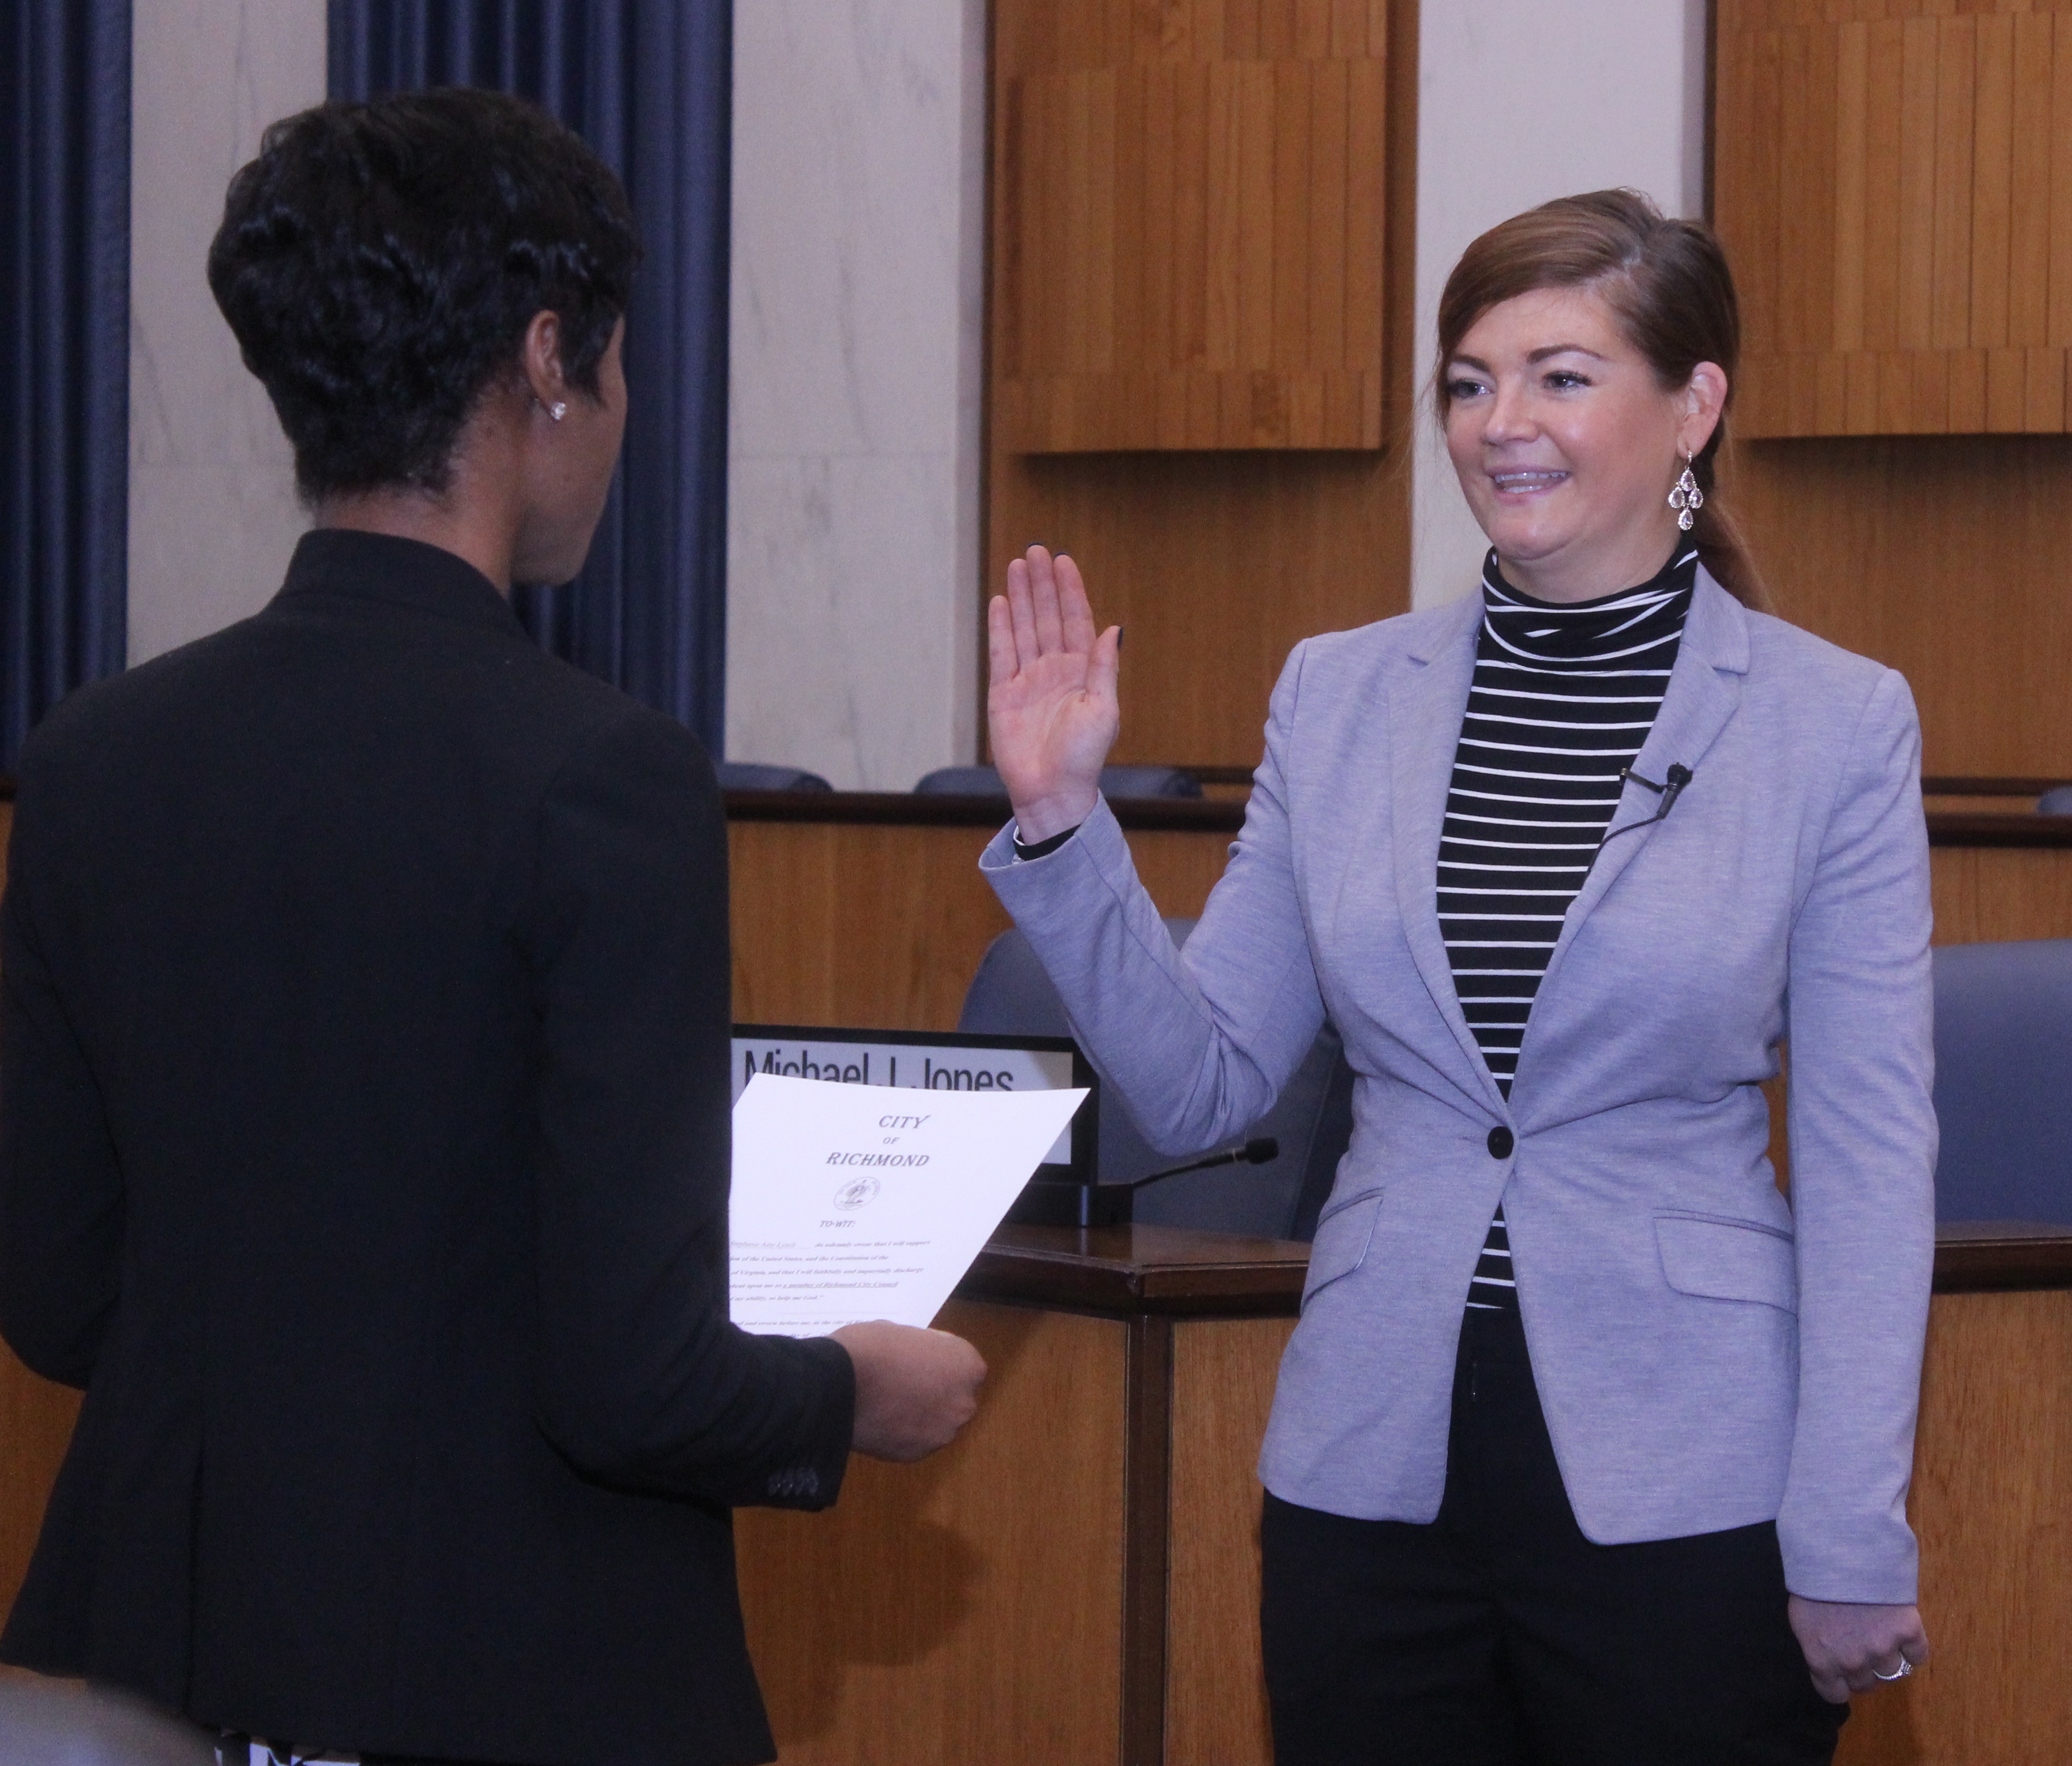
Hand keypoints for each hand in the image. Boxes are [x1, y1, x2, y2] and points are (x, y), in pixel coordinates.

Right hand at [829, 1321, 986, 1461]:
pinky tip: (880, 1421)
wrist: (839, 1385)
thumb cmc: (874, 1347)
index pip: (962, 1364)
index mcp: (967, 1365)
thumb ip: (924, 1351)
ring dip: (920, 1416)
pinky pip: (915, 1440)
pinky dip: (902, 1434)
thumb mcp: (906, 1333)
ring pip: (936, 1422)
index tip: (917, 1361)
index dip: (939, 1362)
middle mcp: (964, 1402)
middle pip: (954, 1397)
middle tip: (904, 1384)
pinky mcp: (918, 1454)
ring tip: (888, 1404)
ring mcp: (943, 1433)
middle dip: (934, 1392)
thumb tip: (920, 1360)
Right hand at [987, 546, 1121, 841]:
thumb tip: (1113, 627)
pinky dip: (1000, 628)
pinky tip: (1000, 602)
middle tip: (1036, 550)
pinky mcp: (1003, 694)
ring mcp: (1027, 680)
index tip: (1063, 561)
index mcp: (1082, 672)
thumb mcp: (1103, 710)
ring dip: (1020, 597)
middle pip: (1046, 617)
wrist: (1052, 792)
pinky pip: (1000, 654)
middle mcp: (1054, 670)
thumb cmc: (1083, 757)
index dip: (1069, 591)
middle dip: (1042, 584)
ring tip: (1017, 564)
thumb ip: (1103, 667)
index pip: (1075, 621)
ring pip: (1023, 629)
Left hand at [1788, 1596, 1928, 1701]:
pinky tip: (1902, 1630)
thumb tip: (1828, 1661)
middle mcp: (1854, 1663)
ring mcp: (1883, 1649)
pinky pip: (1918, 1655)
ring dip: (1888, 1657)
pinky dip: (1913, 1646)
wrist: (1841, 1552)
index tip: (1841, 1671)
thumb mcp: (1802, 1618)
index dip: (1839, 1683)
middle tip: (1862, 1645)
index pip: (1834, 1694)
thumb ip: (1817, 1646)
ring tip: (1881, 1633)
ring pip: (1894, 1672)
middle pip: (1866, 1684)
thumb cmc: (1813, 1582)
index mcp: (1822, 1661)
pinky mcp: (1909, 1633)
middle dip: (1864, 1670)